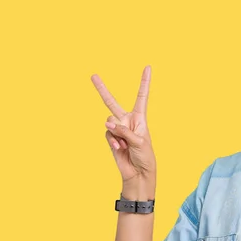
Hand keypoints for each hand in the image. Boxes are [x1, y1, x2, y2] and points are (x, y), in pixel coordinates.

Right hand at [92, 65, 156, 185]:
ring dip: (117, 133)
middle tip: (93, 76)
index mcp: (140, 118)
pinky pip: (107, 134)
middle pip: (112, 102)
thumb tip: (108, 124)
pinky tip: (120, 148)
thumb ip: (124, 131)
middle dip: (101, 89)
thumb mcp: (139, 142)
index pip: (141, 96)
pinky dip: (113, 141)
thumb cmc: (145, 157)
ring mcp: (117, 129)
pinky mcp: (111, 138)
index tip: (147, 67)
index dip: (144, 82)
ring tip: (125, 144)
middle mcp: (127, 120)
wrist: (138, 173)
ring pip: (109, 122)